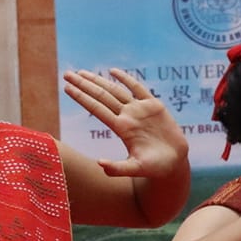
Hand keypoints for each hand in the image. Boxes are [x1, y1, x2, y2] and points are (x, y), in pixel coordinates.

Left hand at [63, 68, 187, 180]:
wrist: (173, 162)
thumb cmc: (155, 168)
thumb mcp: (136, 169)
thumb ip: (118, 168)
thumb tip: (99, 164)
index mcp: (122, 128)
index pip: (97, 109)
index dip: (82, 98)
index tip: (67, 88)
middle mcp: (127, 116)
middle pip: (101, 96)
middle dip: (84, 84)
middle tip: (67, 74)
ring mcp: (139, 109)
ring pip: (115, 90)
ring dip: (99, 80)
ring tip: (82, 72)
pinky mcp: (154, 106)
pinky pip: (138, 88)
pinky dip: (126, 79)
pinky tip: (113, 71)